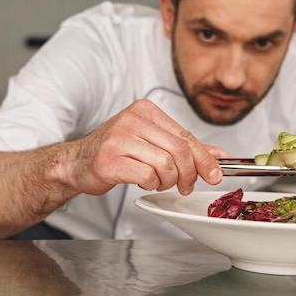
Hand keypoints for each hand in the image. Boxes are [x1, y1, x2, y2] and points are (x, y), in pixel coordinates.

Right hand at [65, 99, 224, 196]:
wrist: (77, 162)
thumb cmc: (116, 151)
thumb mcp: (152, 141)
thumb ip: (184, 147)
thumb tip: (218, 156)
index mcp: (145, 111)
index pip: (185, 135)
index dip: (204, 158)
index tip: (215, 174)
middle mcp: (132, 120)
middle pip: (179, 150)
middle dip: (189, 173)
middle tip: (187, 185)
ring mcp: (118, 139)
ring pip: (165, 164)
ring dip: (168, 181)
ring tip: (160, 182)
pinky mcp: (109, 160)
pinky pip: (146, 175)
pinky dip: (151, 184)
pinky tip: (145, 182)